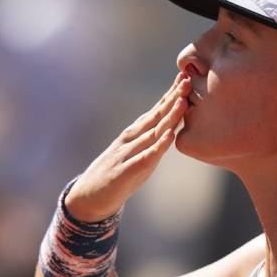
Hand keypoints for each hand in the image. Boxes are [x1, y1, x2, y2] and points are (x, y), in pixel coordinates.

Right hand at [65, 72, 190, 221]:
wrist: (88, 198)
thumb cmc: (115, 176)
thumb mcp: (134, 154)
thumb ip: (148, 141)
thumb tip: (168, 127)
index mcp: (134, 135)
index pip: (156, 112)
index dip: (171, 95)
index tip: (185, 78)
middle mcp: (131, 140)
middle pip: (156, 116)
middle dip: (173, 98)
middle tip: (188, 79)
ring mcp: (128, 154)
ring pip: (153, 132)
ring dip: (169, 116)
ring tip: (183, 101)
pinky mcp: (127, 171)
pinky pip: (146, 156)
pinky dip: (158, 145)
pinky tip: (169, 134)